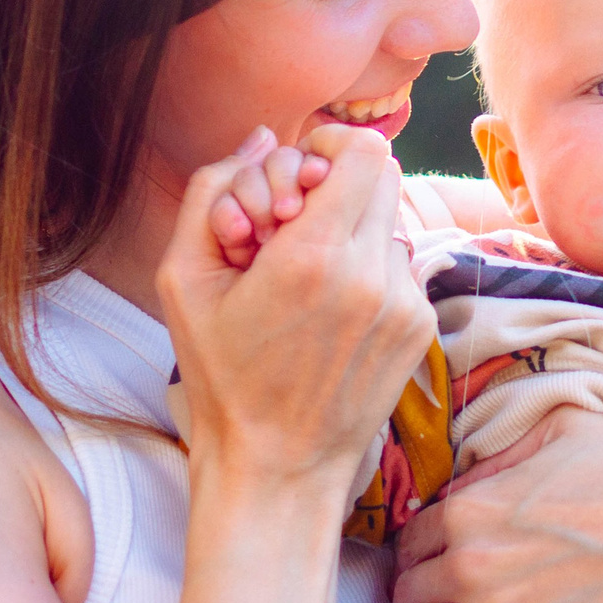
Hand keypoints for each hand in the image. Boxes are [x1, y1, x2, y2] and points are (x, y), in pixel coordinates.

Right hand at [159, 123, 431, 498]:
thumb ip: (213, 190)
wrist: (278, 466)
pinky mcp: (419, 328)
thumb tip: (262, 136)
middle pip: (384, 175)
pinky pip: (399, 264)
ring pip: (391, 220)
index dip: (329, 145)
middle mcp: (373, 276)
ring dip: (350, 229)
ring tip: (305, 278)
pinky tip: (328, 311)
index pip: (365, 150)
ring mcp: (405, 304)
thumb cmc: (221, 377)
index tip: (297, 177)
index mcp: (314, 258)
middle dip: (336, 183)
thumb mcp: (182, 280)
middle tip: (293, 223)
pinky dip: (366, 269)